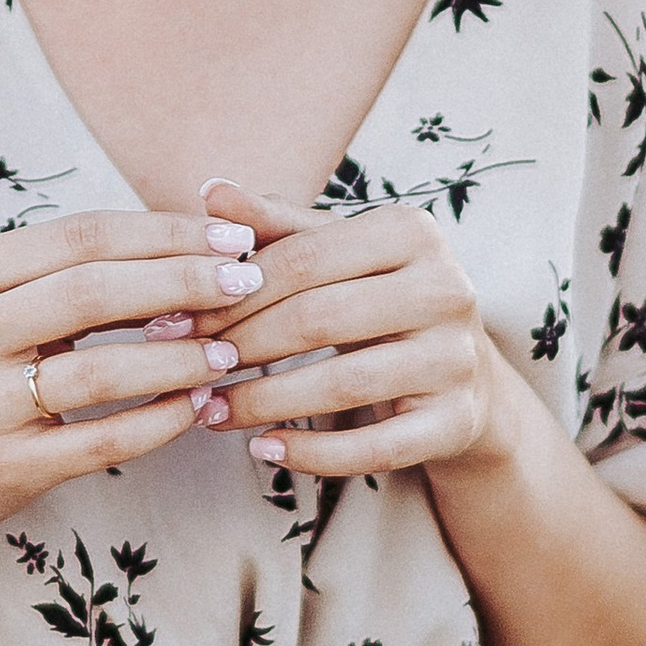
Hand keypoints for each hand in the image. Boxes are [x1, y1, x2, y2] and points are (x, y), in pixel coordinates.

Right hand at [0, 206, 265, 566]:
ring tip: (232, 349)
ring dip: (180, 356)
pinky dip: (161, 420)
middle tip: (248, 279)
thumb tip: (183, 243)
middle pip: (92, 289)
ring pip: (100, 368)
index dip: (164, 232)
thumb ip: (63, 275)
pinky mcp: (7, 466)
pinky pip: (104, 438)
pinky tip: (200, 405)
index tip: (233, 234)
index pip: (80, 236)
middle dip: (184, 280)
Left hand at [198, 174, 507, 480]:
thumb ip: (276, 226)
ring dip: (264, 403)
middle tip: (190, 368)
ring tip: (211, 411)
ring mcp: (456, 358)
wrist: (464, 372)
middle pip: (319, 319)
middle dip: (242, 347)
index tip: (181, 320)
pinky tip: (264, 449)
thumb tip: (212, 190)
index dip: (234, 293)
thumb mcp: (337, 254)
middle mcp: (446, 288)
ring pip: (343, 386)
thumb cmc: (379, 300)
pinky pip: (375, 447)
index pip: (303, 259)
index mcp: (413, 231)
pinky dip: (312, 455)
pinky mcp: (457, 421)